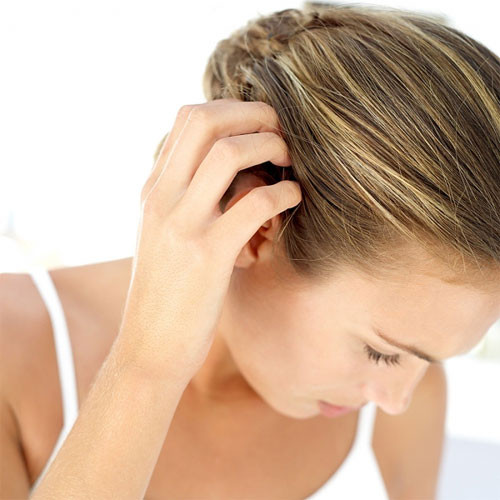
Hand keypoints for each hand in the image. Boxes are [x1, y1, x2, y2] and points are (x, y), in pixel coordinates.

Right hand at [116, 98, 301, 382]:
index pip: (186, 118)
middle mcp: (162, 198)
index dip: (232, 109)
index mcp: (152, 191)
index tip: (260, 124)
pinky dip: (283, 193)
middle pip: (205, 120)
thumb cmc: (166, 293)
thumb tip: (226, 172)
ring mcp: (182, 225)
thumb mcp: (162, 237)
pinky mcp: (208, 255)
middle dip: (253, 114)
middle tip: (281, 131)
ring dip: (270, 147)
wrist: (149, 348)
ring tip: (290, 161)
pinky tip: (294, 200)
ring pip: (229, 153)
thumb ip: (183, 199)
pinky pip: (255, 203)